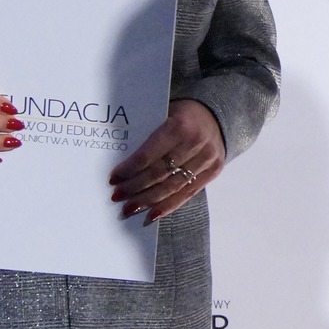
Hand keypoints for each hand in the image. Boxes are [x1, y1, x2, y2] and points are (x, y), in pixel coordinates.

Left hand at [109, 99, 225, 223]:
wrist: (215, 114)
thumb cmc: (181, 115)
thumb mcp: (164, 114)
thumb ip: (148, 135)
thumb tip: (120, 162)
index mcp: (179, 125)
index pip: (149, 154)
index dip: (130, 169)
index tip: (113, 178)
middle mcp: (195, 143)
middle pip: (159, 173)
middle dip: (135, 187)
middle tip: (117, 196)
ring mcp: (207, 159)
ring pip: (172, 186)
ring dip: (148, 200)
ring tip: (130, 208)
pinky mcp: (213, 171)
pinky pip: (188, 193)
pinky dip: (169, 205)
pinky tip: (153, 214)